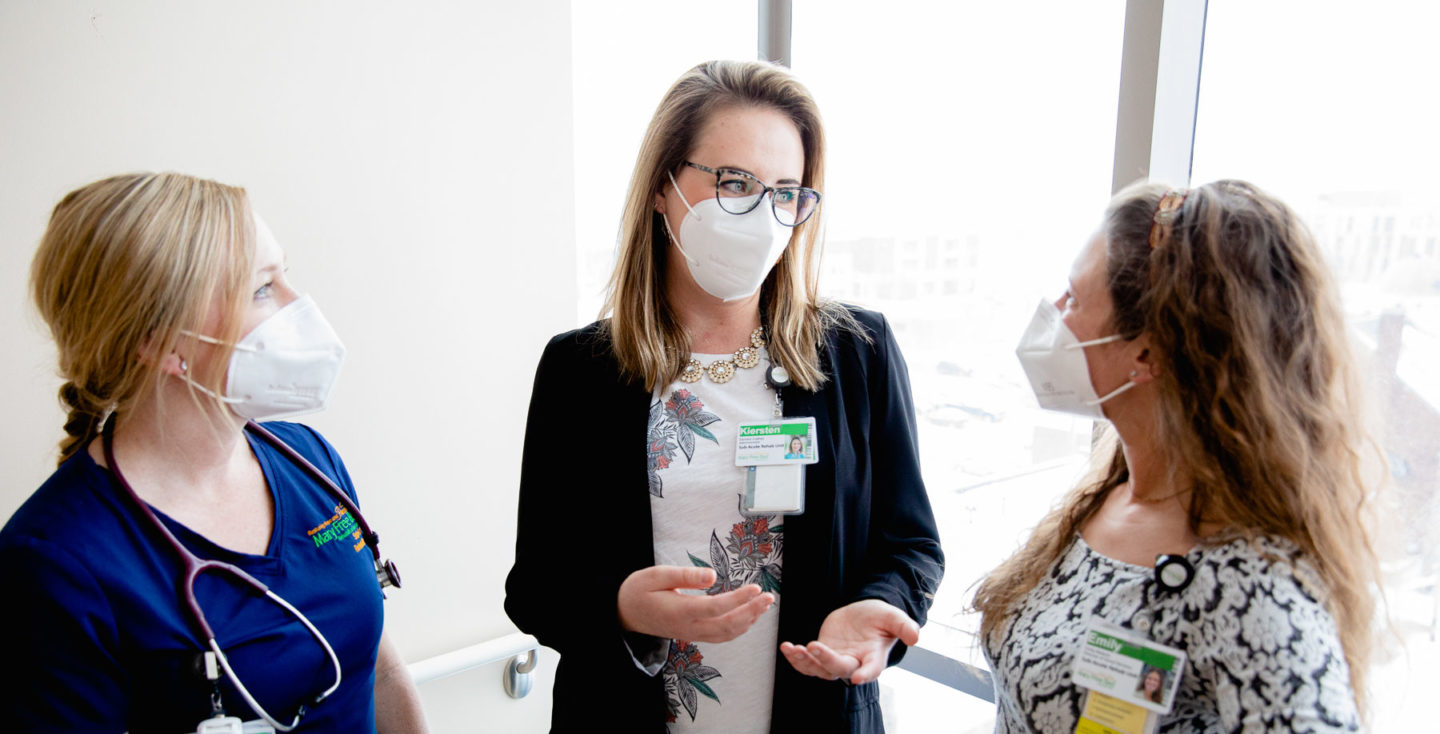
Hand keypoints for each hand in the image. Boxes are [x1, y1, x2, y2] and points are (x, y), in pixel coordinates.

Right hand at [617, 565, 773, 642]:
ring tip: (764, 605)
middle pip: (727, 625)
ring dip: (749, 621)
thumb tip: (712, 575)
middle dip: (752, 612)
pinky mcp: (693, 634)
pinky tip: (748, 617)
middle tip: (769, 597)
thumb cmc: (639, 590)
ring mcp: (692, 633)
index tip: (756, 588)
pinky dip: (739, 628)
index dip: (738, 599)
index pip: (716, 607)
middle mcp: (689, 626)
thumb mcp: (656, 575)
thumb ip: (684, 575)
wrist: (624, 613)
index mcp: (680, 610)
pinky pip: (720, 636)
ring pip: (727, 634)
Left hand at [779, 599, 918, 684]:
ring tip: (793, 648)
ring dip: (805, 661)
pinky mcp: (822, 654)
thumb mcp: (893, 617)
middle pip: (839, 669)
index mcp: (873, 658)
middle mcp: (854, 663)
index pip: (871, 670)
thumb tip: (915, 637)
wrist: (864, 614)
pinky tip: (786, 647)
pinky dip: (795, 657)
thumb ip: (904, 626)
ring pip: (818, 669)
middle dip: (826, 660)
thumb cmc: (880, 618)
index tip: (858, 677)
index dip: (865, 674)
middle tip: (814, 646)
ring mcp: (836, 660)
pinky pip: (807, 662)